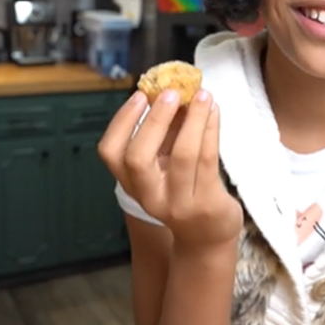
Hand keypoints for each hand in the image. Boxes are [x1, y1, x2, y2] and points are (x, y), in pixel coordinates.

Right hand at [98, 88, 242, 253]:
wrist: (206, 236)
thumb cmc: (185, 189)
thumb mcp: (166, 164)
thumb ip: (166, 131)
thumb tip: (170, 88)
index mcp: (132, 183)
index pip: (111, 153)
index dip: (121, 122)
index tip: (140, 95)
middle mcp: (149, 196)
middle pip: (137, 159)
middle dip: (154, 121)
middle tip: (171, 93)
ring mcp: (178, 203)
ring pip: (181, 156)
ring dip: (192, 119)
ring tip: (202, 95)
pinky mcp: (206, 203)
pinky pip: (208, 160)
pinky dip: (210, 130)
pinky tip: (214, 112)